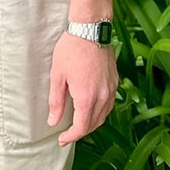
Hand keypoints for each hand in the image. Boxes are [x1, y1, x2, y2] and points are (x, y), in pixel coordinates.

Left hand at [47, 31, 117, 145]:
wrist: (90, 29)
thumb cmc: (71, 49)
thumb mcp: (57, 75)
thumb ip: (56, 101)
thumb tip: (53, 122)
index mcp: (87, 98)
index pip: (81, 128)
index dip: (71, 137)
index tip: (62, 139)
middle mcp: (103, 97)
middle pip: (94, 124)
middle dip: (80, 131)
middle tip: (67, 133)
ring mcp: (111, 89)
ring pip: (103, 116)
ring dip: (91, 123)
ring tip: (78, 122)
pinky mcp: (115, 81)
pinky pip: (109, 104)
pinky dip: (100, 111)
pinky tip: (91, 107)